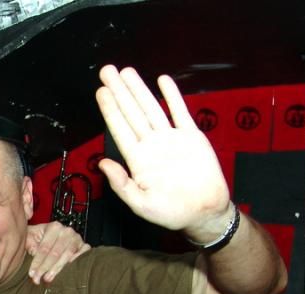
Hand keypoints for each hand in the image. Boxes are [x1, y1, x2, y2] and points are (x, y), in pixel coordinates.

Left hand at [26, 222, 90, 283]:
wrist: (52, 237)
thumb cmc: (40, 239)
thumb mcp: (31, 238)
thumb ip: (29, 245)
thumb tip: (33, 256)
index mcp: (54, 227)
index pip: (45, 247)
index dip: (37, 262)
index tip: (32, 273)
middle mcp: (67, 232)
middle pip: (55, 253)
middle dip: (45, 268)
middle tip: (38, 279)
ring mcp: (77, 239)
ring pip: (67, 257)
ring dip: (57, 269)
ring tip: (48, 278)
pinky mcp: (84, 247)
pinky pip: (82, 257)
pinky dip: (75, 265)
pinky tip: (66, 273)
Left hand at [95, 65, 231, 241]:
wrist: (204, 213)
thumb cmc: (170, 213)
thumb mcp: (140, 204)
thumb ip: (121, 184)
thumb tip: (101, 164)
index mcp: (137, 160)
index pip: (120, 129)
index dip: (110, 110)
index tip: (100, 92)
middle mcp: (151, 145)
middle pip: (132, 112)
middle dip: (119, 91)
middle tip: (107, 71)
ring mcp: (171, 139)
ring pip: (152, 108)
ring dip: (139, 89)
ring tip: (127, 72)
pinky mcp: (192, 137)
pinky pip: (180, 112)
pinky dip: (172, 96)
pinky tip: (162, 80)